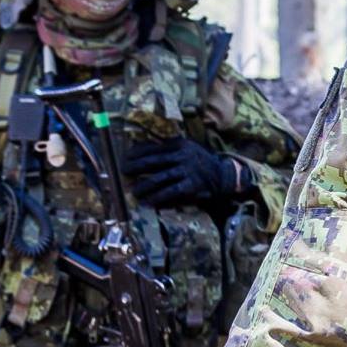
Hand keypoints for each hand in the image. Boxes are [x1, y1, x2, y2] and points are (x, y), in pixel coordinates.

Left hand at [124, 136, 244, 207]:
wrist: (222, 175)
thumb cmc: (199, 161)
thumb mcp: (186, 148)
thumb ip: (167, 148)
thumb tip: (140, 149)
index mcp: (179, 144)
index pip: (153, 148)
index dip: (137, 153)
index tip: (125, 157)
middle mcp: (182, 156)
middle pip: (153, 162)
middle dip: (136, 167)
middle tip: (124, 172)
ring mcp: (187, 171)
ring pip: (159, 178)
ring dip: (144, 186)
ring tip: (134, 192)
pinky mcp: (191, 186)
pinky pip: (170, 192)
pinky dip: (158, 197)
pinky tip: (148, 202)